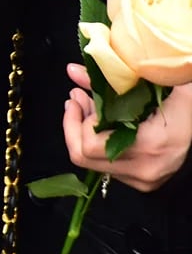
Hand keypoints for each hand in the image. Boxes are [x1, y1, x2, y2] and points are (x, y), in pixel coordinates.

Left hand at [64, 64, 191, 190]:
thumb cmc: (183, 104)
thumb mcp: (157, 83)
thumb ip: (112, 77)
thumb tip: (72, 70)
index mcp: (150, 145)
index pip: (90, 145)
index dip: (80, 121)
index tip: (82, 96)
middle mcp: (144, 169)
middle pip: (83, 156)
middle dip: (72, 124)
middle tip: (75, 99)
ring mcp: (142, 179)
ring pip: (91, 162)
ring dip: (81, 132)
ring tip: (84, 105)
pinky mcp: (141, 182)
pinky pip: (104, 166)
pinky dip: (96, 143)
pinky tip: (101, 122)